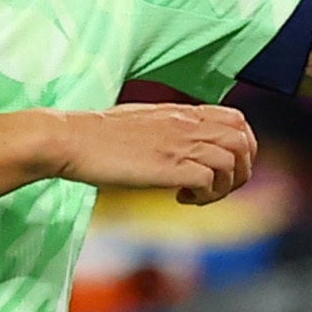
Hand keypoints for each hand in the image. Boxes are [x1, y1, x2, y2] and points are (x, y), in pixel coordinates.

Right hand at [44, 103, 255, 205]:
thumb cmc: (92, 134)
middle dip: (241, 169)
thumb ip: (164, 127)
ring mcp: (180, 145)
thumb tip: (174, 142)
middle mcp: (187, 125)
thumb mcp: (138, 121)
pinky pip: (210, 182)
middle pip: (244, 142)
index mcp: (180, 112)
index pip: (237, 120)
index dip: (243, 145)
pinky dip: (205, 195)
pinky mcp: (170, 167)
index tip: (224, 165)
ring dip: (224, 186)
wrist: (68, 139)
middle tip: (219, 186)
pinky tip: (181, 198)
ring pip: (233, 163)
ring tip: (198, 196)